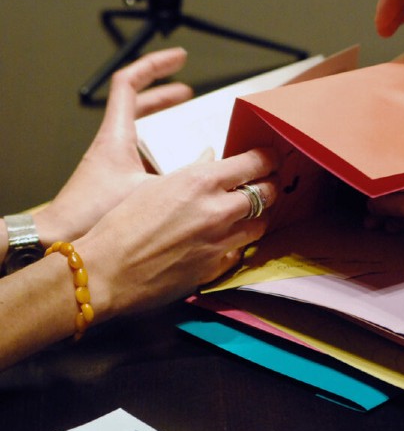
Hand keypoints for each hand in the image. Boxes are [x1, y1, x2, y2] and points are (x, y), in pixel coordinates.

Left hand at [36, 47, 192, 244]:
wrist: (63, 236)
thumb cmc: (93, 213)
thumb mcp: (147, 190)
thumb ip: (182, 176)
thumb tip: (212, 163)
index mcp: (116, 135)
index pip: (129, 83)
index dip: (155, 65)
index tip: (178, 58)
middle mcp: (112, 142)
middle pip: (137, 102)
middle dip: (164, 93)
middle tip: (187, 91)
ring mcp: (113, 158)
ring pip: (139, 126)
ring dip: (162, 119)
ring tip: (185, 119)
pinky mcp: (115, 177)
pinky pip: (141, 149)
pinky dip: (160, 146)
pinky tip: (179, 161)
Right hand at [77, 147, 279, 319]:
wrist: (104, 272)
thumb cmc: (120, 225)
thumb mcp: (155, 186)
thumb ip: (192, 172)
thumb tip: (211, 157)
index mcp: (200, 181)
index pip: (255, 163)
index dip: (268, 158)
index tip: (271, 157)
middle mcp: (217, 210)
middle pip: (267, 193)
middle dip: (269, 187)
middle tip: (267, 184)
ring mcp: (220, 241)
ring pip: (260, 225)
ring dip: (258, 218)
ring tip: (248, 213)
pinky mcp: (216, 267)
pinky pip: (240, 252)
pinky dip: (237, 245)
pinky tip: (227, 241)